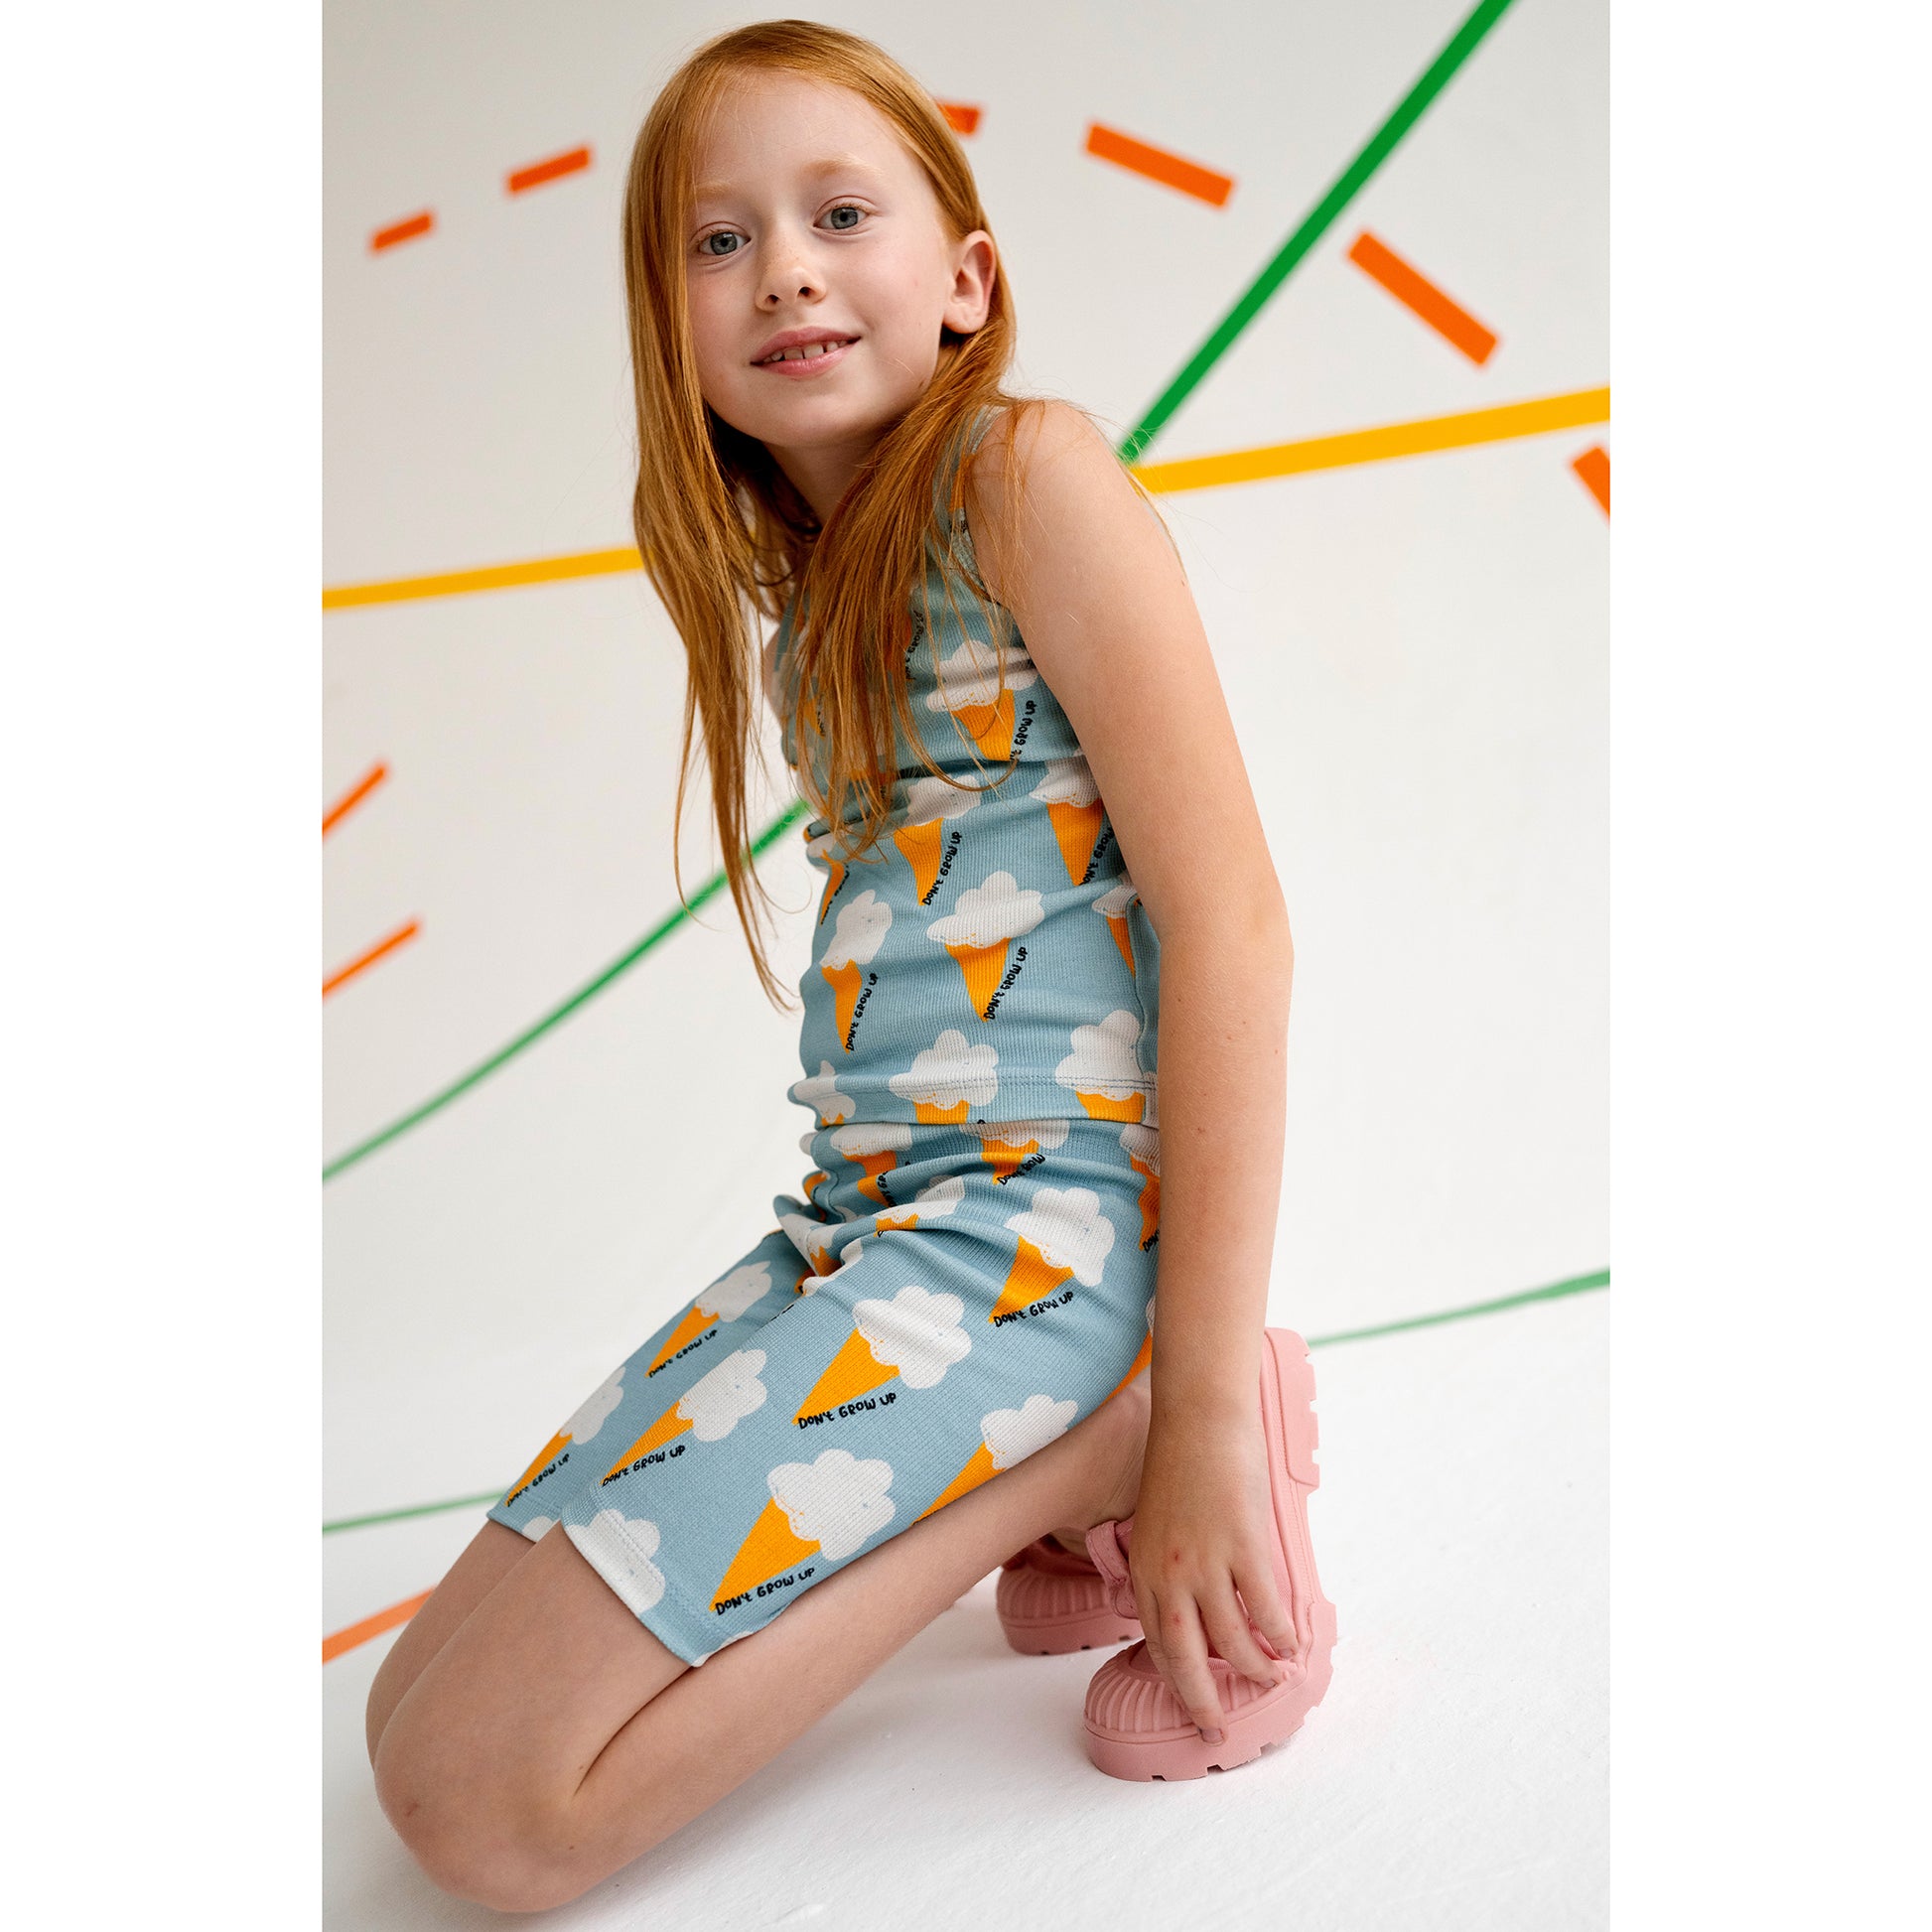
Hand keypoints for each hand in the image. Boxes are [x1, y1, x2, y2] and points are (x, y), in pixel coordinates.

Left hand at [1126, 1409, 1296, 1737]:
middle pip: (1184, 1655)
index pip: (1154, 1639)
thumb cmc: (1181, 1458)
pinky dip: (1278, 1633)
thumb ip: (1168, 1557)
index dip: (1175, 1676)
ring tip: (1270, 1680)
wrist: (1199, 1414)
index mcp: (1144, 1566)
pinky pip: (1263, 1606)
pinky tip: (1289, 1647)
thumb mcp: (1158, 1516)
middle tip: (1214, 1731)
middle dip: (1200, 1700)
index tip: (1191, 1700)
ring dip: (1251, 1668)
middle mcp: (1168, 1572)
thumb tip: (1191, 1593)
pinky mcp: (1242, 1545)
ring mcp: (1205, 1562)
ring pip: (1229, 1639)